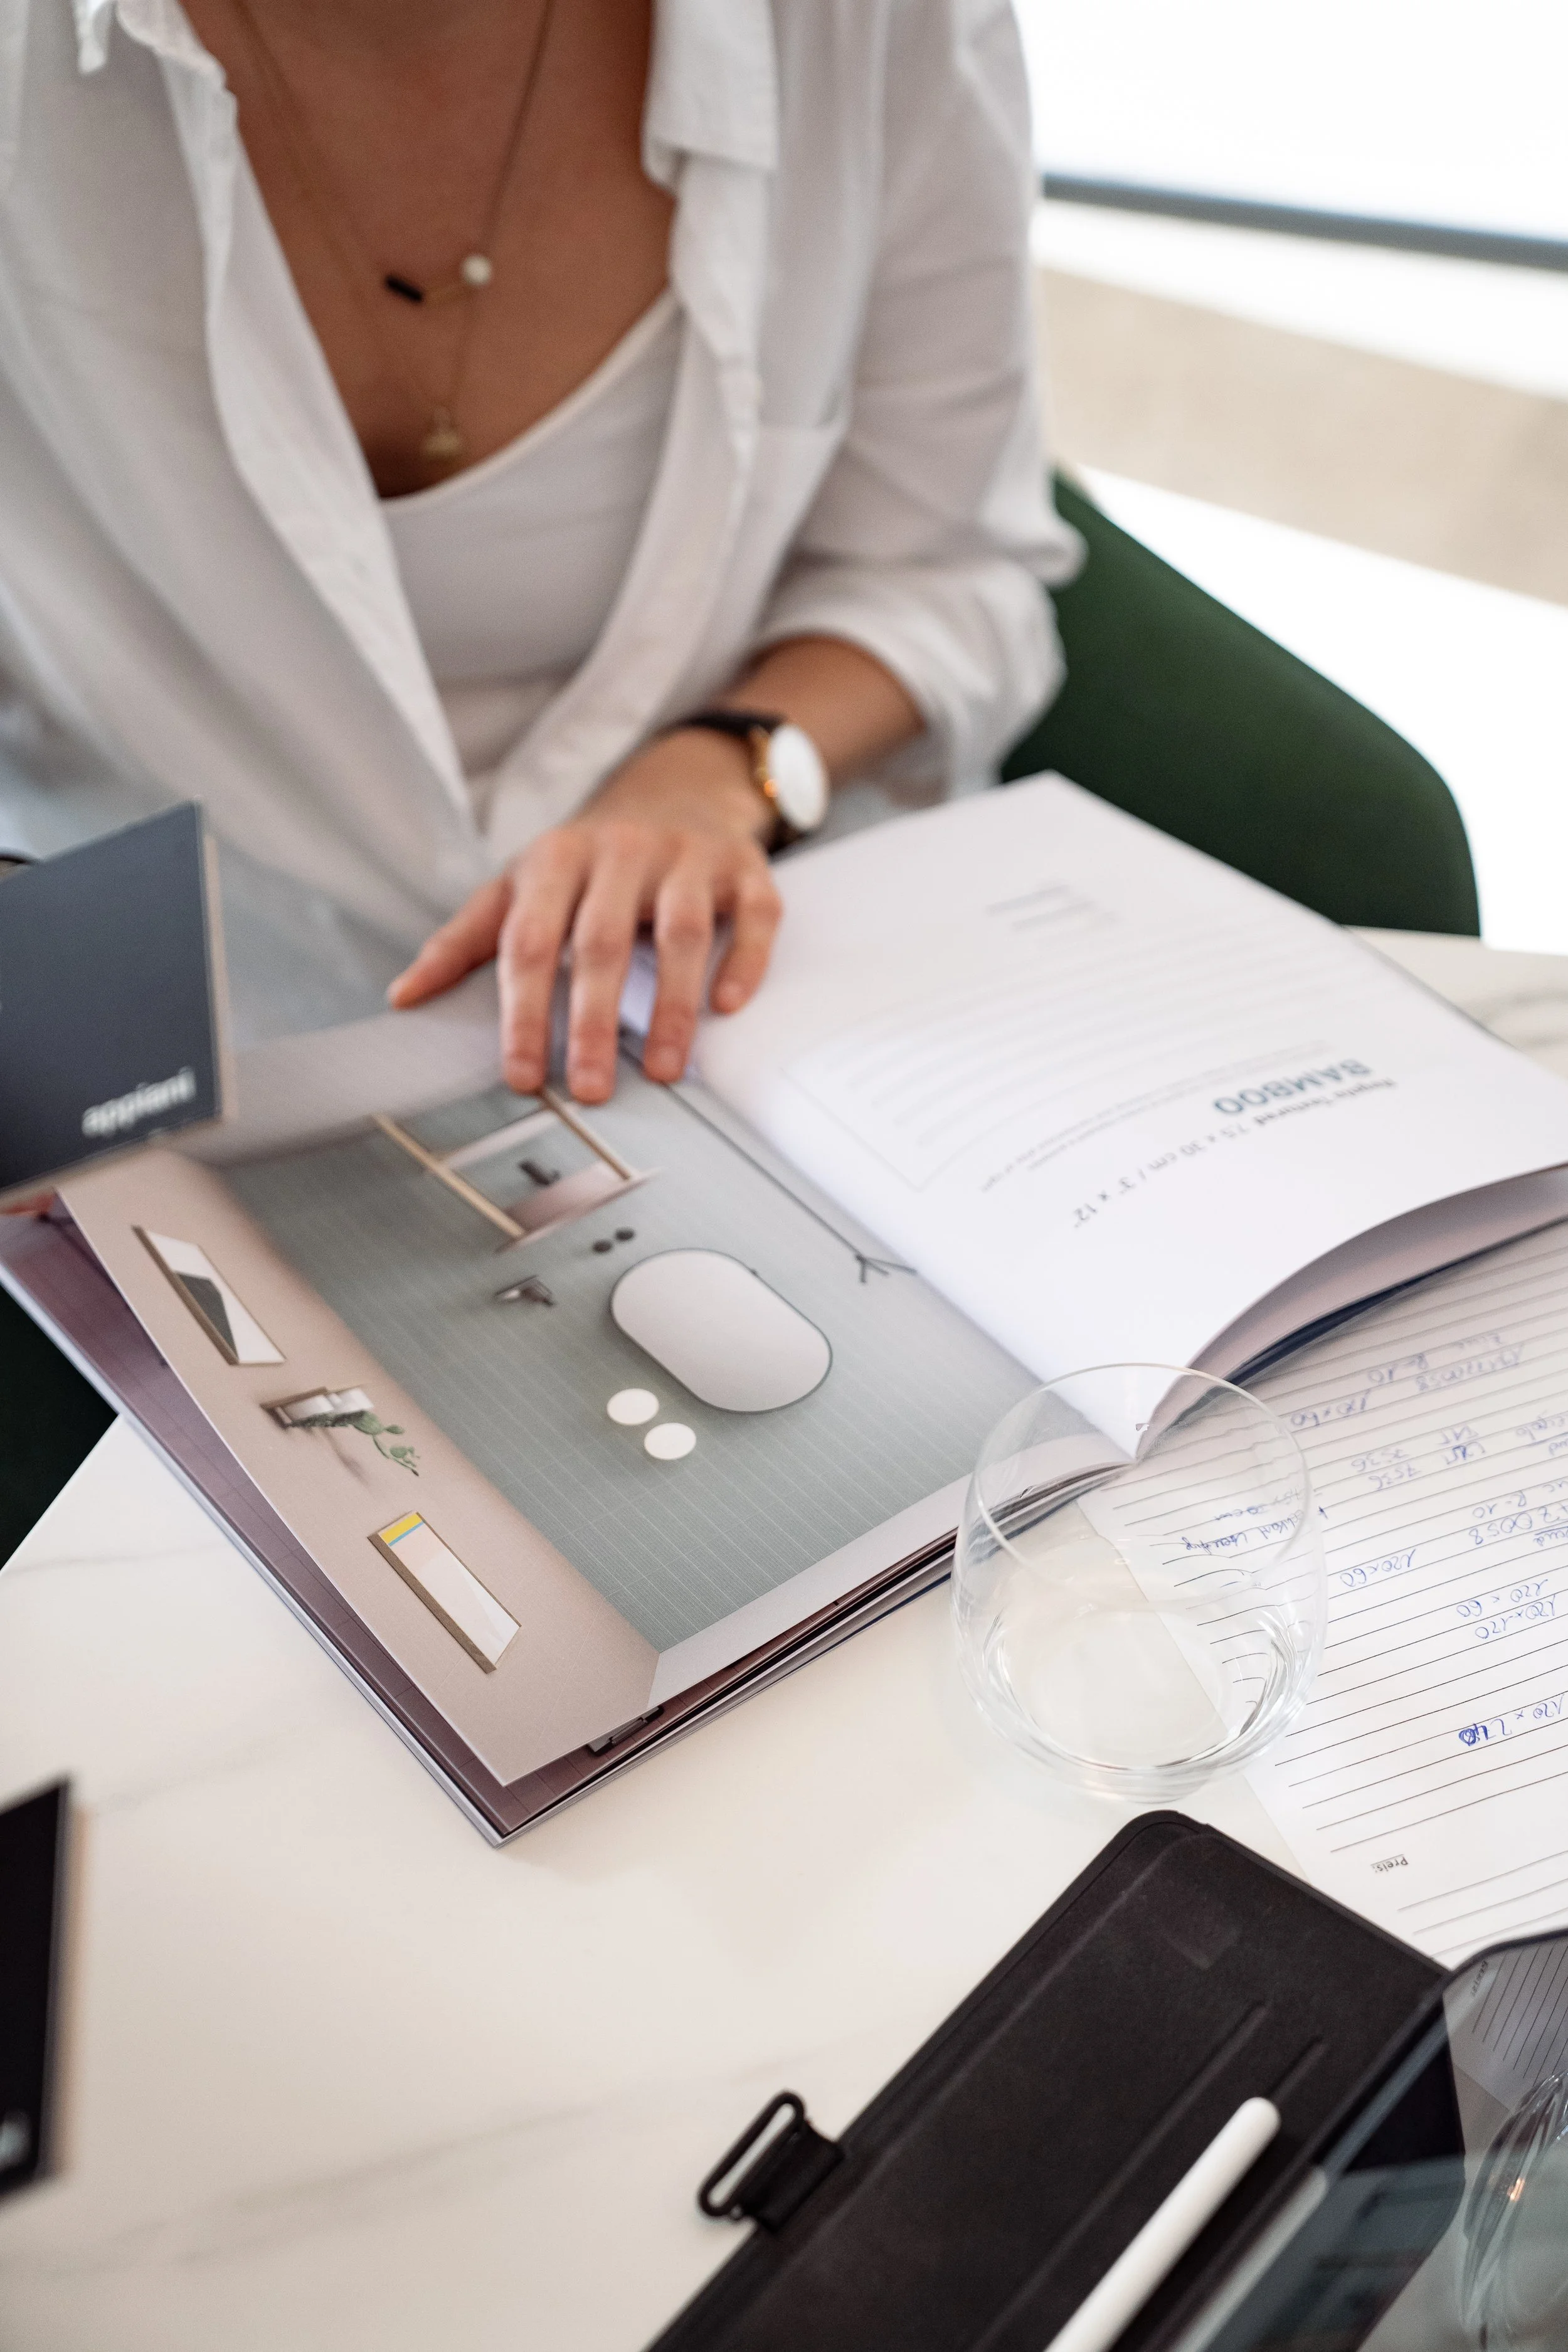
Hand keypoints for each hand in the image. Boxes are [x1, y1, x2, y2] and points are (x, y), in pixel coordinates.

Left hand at [389, 730, 782, 1102]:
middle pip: (603, 942)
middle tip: (590, 1086)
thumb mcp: (520, 886)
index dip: (525, 1012)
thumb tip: (405, 997)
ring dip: (671, 1006)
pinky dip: (742, 960)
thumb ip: (464, 942)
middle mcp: (622, 851)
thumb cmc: (591, 859)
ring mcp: (687, 857)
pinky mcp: (742, 869)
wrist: (676, 791)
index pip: (532, 942)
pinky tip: (726, 1006)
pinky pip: (750, 915)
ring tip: (661, 1068)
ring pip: (682, 932)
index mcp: (557, 858)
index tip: (524, 1072)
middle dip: (593, 1022)